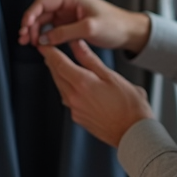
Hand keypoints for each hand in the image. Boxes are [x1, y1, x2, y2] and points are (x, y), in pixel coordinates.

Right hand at [19, 0, 151, 53]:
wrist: (130, 32)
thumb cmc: (115, 25)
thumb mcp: (89, 28)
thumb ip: (65, 33)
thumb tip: (43, 39)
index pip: (43, 2)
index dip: (30, 14)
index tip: (24, 27)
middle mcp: (68, 4)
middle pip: (41, 12)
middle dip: (30, 25)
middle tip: (24, 40)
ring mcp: (69, 15)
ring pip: (45, 21)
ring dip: (35, 31)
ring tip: (30, 44)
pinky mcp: (71, 25)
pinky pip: (53, 29)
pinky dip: (45, 36)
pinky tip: (41, 45)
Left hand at [38, 39, 153, 146]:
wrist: (133, 133)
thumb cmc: (129, 105)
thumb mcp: (111, 76)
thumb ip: (90, 60)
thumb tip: (77, 44)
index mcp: (82, 83)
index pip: (58, 63)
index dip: (48, 51)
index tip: (43, 43)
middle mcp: (74, 97)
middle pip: (56, 75)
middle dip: (51, 61)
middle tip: (49, 50)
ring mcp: (75, 109)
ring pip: (60, 87)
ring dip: (59, 75)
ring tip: (62, 65)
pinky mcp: (78, 118)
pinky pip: (67, 99)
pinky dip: (67, 88)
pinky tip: (75, 86)